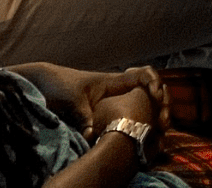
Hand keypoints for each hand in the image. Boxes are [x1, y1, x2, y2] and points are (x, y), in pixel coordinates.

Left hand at [12, 65, 167, 135]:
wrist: (46, 86)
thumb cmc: (61, 86)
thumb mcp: (72, 100)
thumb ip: (84, 116)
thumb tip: (92, 135)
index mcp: (114, 81)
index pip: (144, 74)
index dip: (155, 83)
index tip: (156, 96)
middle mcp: (120, 90)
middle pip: (151, 92)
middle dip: (162, 104)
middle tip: (165, 121)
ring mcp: (116, 102)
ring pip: (144, 106)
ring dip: (155, 116)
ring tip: (161, 130)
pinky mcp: (110, 115)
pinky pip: (132, 117)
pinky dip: (142, 124)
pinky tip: (147, 136)